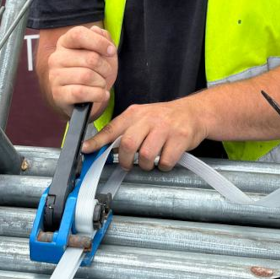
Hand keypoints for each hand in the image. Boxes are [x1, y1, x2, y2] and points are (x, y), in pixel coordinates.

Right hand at [48, 24, 116, 108]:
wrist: (83, 99)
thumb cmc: (94, 71)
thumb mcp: (102, 52)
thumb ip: (102, 38)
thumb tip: (98, 31)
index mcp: (65, 42)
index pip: (79, 34)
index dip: (99, 42)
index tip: (111, 51)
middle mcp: (56, 58)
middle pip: (90, 58)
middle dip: (106, 68)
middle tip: (106, 74)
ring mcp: (55, 77)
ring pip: (87, 76)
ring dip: (102, 83)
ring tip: (101, 85)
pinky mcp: (58, 95)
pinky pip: (82, 93)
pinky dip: (98, 95)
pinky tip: (102, 94)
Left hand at [84, 98, 206, 170]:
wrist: (194, 113)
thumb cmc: (164, 119)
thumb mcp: (142, 117)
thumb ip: (125, 130)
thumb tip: (103, 148)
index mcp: (135, 113)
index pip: (112, 128)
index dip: (97, 141)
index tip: (85, 149)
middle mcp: (149, 118)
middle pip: (128, 144)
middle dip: (124, 160)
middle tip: (127, 165)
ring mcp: (165, 128)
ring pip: (145, 155)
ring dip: (144, 165)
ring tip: (148, 162)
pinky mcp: (180, 138)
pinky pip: (165, 161)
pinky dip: (163, 166)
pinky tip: (164, 160)